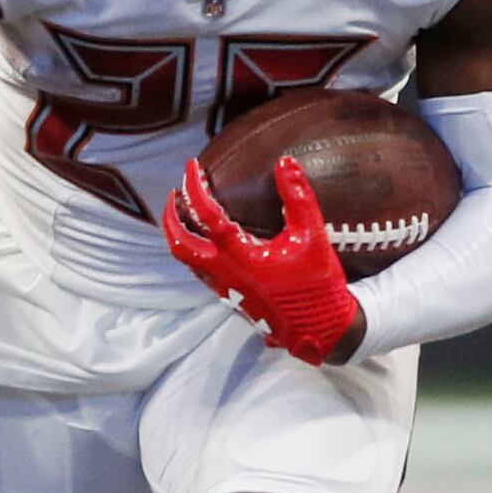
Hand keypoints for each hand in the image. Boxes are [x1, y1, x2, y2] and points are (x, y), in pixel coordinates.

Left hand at [160, 157, 363, 365]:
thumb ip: (298, 197)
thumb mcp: (313, 236)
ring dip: (181, 235)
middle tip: (174, 195)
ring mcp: (226, 289)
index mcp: (241, 257)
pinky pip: (201, 271)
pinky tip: (208, 241)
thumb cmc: (317, 285)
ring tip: (185, 214)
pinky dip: (195, 251)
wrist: (320, 329)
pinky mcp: (232, 298)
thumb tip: (286, 163)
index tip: (192, 167)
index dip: (195, 187)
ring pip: (187, 261)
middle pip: (180, 244)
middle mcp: (225, 274)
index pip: (206, 216)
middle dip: (171, 217)